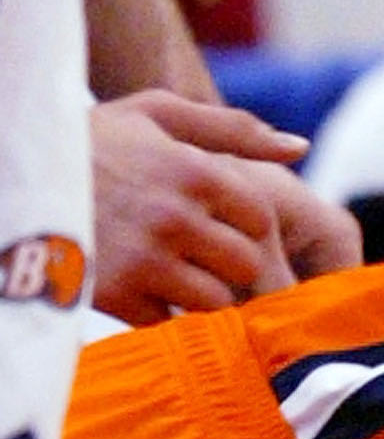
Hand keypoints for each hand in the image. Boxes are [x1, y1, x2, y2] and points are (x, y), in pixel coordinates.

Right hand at [90, 91, 360, 320]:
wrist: (8, 171)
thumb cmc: (90, 139)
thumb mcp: (153, 115)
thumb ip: (230, 128)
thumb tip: (300, 149)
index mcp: (192, 172)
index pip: (261, 219)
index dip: (245, 225)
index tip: (219, 222)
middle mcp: (174, 217)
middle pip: (247, 266)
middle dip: (229, 264)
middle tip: (199, 255)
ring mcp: (145, 261)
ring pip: (216, 301)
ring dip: (201, 294)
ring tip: (172, 273)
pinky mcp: (116, 298)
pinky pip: (170, 324)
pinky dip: (163, 315)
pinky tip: (142, 290)